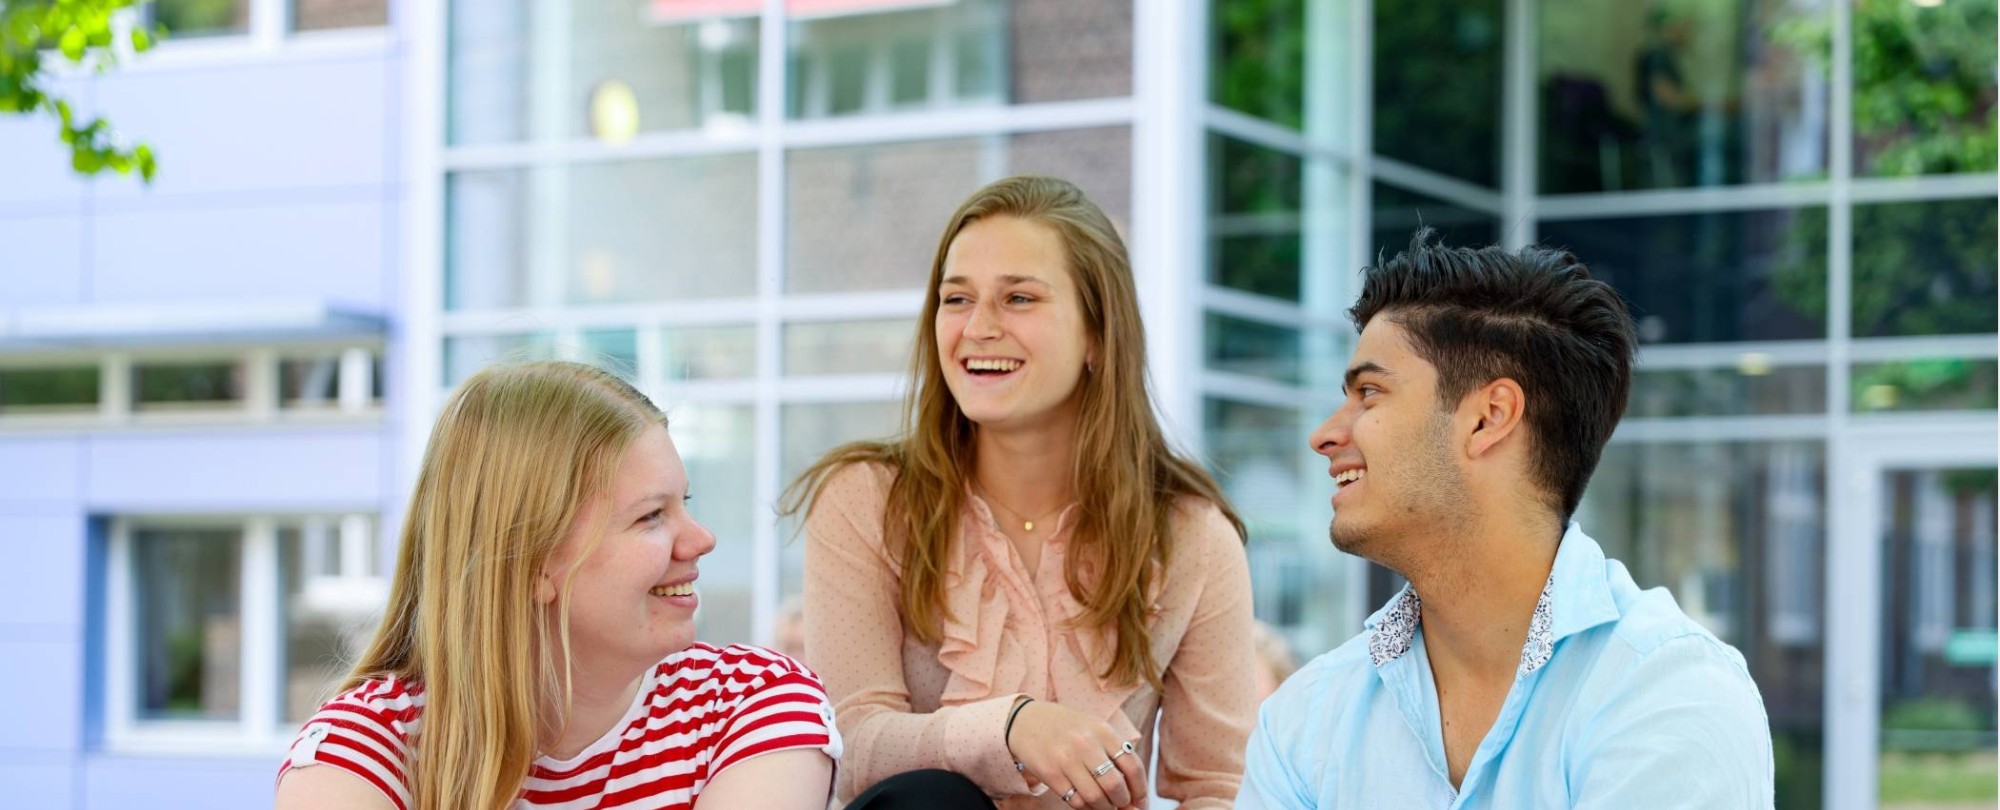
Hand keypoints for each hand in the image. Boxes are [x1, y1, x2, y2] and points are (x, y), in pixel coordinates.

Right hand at [1006, 699, 1146, 809]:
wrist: (1025, 721)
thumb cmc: (1066, 728)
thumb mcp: (1094, 729)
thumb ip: (1114, 754)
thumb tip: (1133, 792)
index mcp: (1103, 730)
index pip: (1133, 766)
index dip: (1141, 790)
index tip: (1141, 802)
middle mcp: (1086, 743)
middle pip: (1115, 785)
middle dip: (1123, 802)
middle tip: (1122, 805)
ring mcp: (1067, 759)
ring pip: (1096, 797)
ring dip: (1105, 808)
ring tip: (1104, 805)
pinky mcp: (1050, 773)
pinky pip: (1076, 800)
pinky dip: (1086, 807)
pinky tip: (1087, 802)